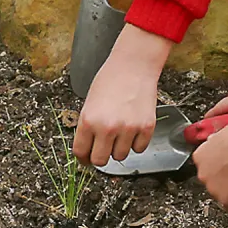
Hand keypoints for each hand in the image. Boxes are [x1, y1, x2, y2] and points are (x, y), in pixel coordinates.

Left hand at [74, 26, 171, 165]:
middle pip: (100, 161)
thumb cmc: (110, 80)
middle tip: (103, 148)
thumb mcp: (89, 103)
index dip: (83, 158)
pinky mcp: (146, 128)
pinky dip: (136, 142)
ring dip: (119, 148)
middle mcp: (107, 128)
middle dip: (100, 156)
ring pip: (120, 156)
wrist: (133, 66)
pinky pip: (139, 149)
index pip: (81, 152)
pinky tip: (133, 128)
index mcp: (89, 121)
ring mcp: (128, 129)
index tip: (86, 158)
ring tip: (120, 131)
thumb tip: (88, 149)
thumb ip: (88, 127)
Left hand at [194, 121, 227, 212]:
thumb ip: (217, 139)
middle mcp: (203, 173)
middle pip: (211, 179)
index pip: (203, 162)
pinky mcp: (225, 200)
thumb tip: (215, 140)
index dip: (216, 164)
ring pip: (221, 193)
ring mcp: (213, 188)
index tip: (225, 164)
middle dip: (223, 178)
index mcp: (201, 155)